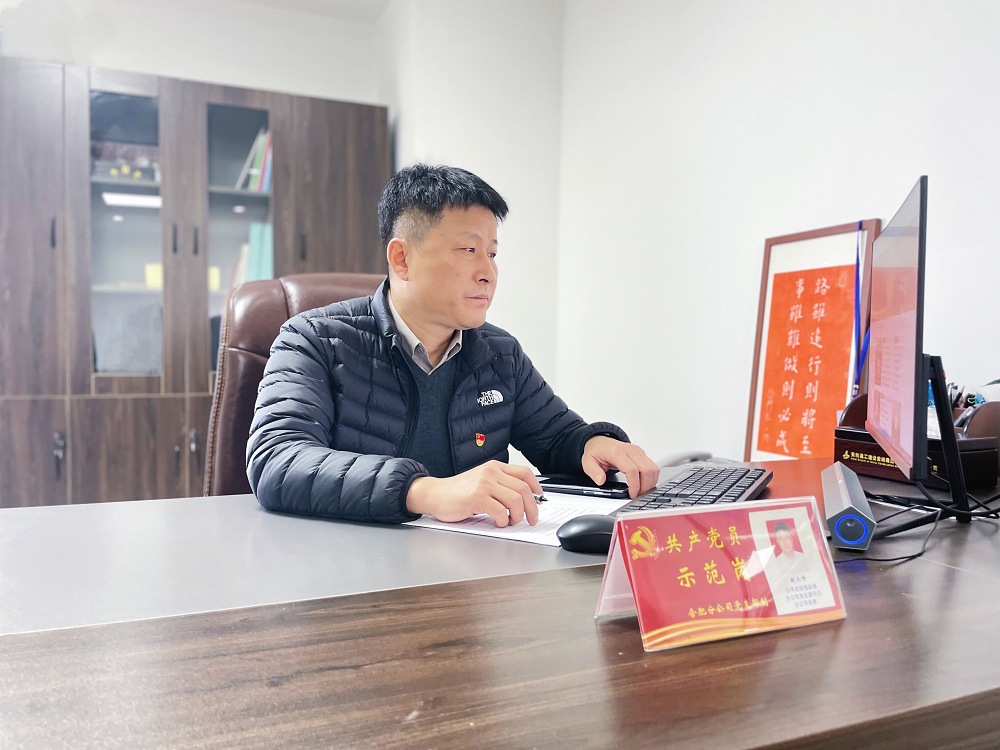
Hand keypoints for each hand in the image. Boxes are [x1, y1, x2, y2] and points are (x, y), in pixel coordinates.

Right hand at [406, 461, 542, 526]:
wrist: (435, 494)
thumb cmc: (457, 492)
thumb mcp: (482, 481)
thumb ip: (500, 485)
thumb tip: (524, 499)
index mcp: (494, 467)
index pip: (524, 473)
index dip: (536, 487)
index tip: (539, 498)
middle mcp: (491, 473)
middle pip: (523, 489)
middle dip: (532, 508)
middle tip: (531, 519)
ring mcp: (484, 484)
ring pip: (515, 500)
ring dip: (518, 516)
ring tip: (511, 522)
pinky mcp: (477, 498)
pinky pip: (501, 511)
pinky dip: (504, 521)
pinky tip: (498, 523)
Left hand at [582, 436, 659, 498]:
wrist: (599, 442)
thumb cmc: (596, 451)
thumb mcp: (588, 462)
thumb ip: (593, 472)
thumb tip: (601, 481)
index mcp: (617, 452)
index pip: (632, 470)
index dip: (635, 485)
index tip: (632, 494)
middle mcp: (630, 450)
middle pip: (646, 470)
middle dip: (644, 486)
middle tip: (637, 495)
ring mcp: (637, 451)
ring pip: (653, 468)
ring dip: (650, 482)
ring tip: (641, 491)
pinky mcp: (641, 453)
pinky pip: (653, 466)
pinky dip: (651, 477)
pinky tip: (644, 484)